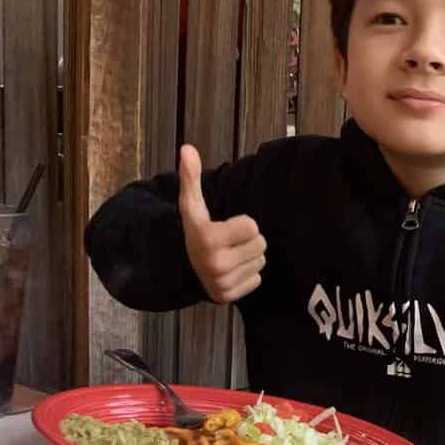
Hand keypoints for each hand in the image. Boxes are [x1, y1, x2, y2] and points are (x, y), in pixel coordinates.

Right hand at [178, 144, 266, 302]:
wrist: (183, 269)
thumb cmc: (195, 233)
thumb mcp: (191, 207)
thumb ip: (191, 178)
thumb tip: (187, 148)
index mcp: (208, 239)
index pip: (253, 227)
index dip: (243, 224)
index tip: (226, 227)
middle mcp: (216, 263)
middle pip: (260, 244)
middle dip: (248, 240)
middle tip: (230, 242)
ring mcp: (223, 283)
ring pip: (260, 262)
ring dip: (249, 257)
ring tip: (230, 255)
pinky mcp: (229, 296)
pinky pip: (257, 279)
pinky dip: (247, 275)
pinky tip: (231, 270)